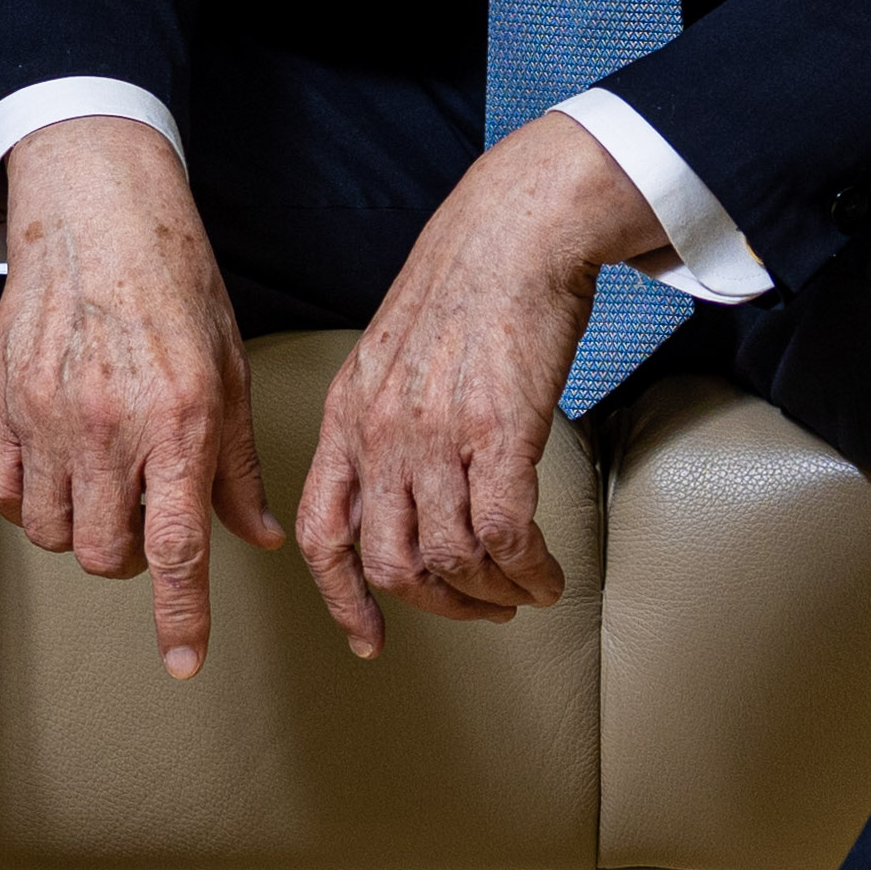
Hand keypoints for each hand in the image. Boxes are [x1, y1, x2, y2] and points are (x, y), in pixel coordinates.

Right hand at [0, 117, 276, 678]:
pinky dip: (29, 503)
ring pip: (54, 533)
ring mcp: (46, 416)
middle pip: (108, 554)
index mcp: (180, 421)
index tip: (184, 662)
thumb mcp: (228, 370)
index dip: (181, 616)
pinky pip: (3, 493)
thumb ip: (237, 464)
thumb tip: (264, 539)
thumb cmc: (174, 284)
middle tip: (145, 521)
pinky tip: (56, 473)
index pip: (176, 549)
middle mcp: (110, 427)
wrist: (95, 210)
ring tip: (103, 488)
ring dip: (81, 532)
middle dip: (131, 562)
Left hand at [295, 115, 667, 659]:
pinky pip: (505, 536)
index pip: (322, 534)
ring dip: (494, 594)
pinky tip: (548, 574)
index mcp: (348, 417)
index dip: (344, 599)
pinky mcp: (499, 432)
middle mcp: (381, 434)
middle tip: (481, 609)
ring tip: (524, 591)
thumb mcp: (390, 356)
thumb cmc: (464, 285)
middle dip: (439, 605)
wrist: (515, 231)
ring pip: (452, 560)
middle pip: (391, 564)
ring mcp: (437, 435)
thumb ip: (380, 421)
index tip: (369, 638)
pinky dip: (529, 571)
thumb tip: (394, 484)